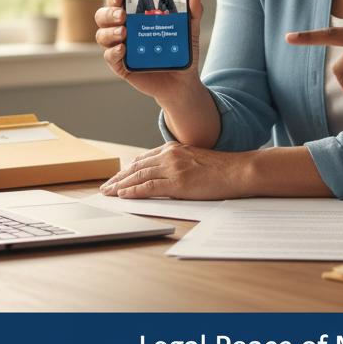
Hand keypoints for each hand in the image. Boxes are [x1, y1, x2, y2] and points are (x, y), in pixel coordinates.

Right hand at [95, 0, 204, 105]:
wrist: (182, 80)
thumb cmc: (180, 51)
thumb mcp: (189, 30)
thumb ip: (193, 11)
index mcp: (136, 17)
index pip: (118, 2)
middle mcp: (124, 29)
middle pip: (103, 16)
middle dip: (109, 13)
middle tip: (122, 14)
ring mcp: (121, 47)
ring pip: (102, 35)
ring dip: (109, 32)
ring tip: (124, 31)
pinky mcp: (121, 66)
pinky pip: (110, 57)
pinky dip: (113, 52)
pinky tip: (123, 48)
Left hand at [99, 141, 248, 198]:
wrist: (237, 170)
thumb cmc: (220, 168)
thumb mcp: (193, 160)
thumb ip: (176, 164)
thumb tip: (161, 176)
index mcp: (173, 148)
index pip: (142, 159)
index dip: (127, 169)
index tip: (116, 177)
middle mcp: (170, 154)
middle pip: (136, 167)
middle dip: (118, 178)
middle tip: (106, 187)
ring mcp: (173, 167)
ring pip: (139, 176)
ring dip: (120, 185)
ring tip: (109, 193)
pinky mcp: (178, 182)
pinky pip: (149, 187)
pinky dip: (133, 191)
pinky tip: (123, 195)